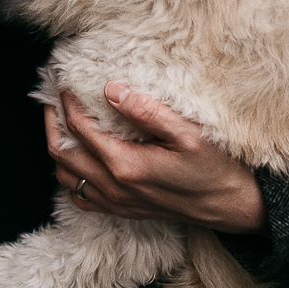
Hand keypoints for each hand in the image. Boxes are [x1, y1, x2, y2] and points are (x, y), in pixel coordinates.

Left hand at [48, 84, 266, 233]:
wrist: (237, 207)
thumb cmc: (218, 169)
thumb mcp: (190, 133)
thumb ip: (148, 111)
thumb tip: (112, 89)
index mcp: (126, 166)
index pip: (79, 128)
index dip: (67, 101)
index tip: (63, 79)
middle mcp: (114, 188)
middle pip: (61, 152)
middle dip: (51, 120)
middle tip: (52, 95)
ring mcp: (117, 202)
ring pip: (66, 176)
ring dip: (57, 146)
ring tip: (60, 120)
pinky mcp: (124, 209)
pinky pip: (81, 196)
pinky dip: (71, 174)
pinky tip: (79, 154)